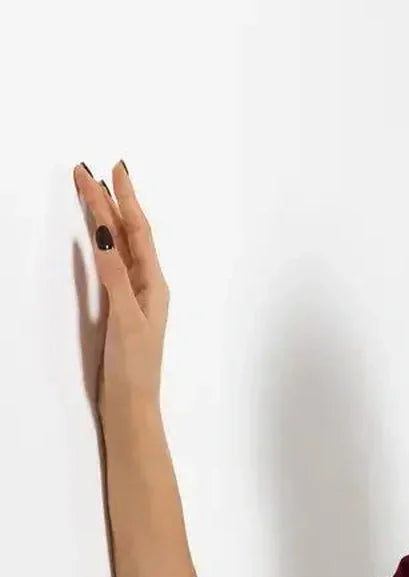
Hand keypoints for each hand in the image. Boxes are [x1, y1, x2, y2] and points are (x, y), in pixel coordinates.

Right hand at [73, 162, 167, 412]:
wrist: (131, 406)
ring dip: (106, 219)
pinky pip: (112, 265)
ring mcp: (133, 297)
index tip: (114, 170)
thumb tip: (107, 233)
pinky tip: (99, 235)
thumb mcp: (126, 317)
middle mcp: (147, 286)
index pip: (138, 232)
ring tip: (90, 191)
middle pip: (127, 234)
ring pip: (119, 247)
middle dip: (109, 202)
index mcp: (154, 285)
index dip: (126, 200)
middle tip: (85, 172)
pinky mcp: (120, 309)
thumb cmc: (135, 367)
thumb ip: (116, 275)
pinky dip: (103, 243)